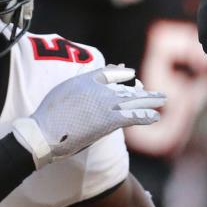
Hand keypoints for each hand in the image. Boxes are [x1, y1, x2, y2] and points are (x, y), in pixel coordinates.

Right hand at [12, 65, 164, 165]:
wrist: (43, 133)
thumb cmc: (47, 117)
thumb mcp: (62, 92)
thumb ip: (78, 86)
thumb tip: (90, 86)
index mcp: (85, 80)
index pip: (109, 73)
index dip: (122, 74)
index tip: (131, 76)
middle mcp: (98, 89)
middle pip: (125, 88)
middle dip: (142, 90)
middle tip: (156, 92)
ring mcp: (105, 104)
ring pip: (133, 100)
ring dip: (150, 100)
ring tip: (163, 100)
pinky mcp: (109, 120)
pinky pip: (133, 116)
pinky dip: (145, 116)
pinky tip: (155, 117)